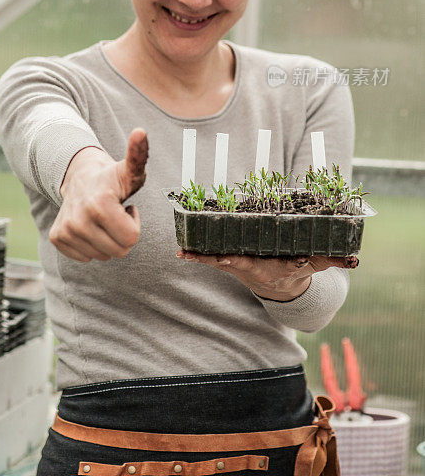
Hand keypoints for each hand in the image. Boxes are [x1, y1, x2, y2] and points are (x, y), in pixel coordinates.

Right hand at [49, 128, 148, 262]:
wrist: (79, 176)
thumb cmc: (111, 178)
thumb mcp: (129, 169)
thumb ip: (138, 154)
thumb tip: (141, 131)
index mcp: (100, 204)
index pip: (131, 239)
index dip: (134, 223)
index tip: (126, 208)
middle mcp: (78, 219)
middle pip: (119, 251)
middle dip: (122, 234)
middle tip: (115, 214)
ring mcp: (65, 230)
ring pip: (102, 257)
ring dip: (107, 240)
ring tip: (102, 218)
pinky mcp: (56, 238)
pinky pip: (85, 258)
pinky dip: (91, 246)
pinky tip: (90, 225)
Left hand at [175, 250, 358, 300]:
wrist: (283, 286)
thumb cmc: (296, 270)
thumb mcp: (313, 265)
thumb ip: (332, 259)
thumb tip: (355, 259)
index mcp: (262, 267)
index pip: (245, 262)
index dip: (233, 259)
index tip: (223, 256)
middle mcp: (245, 266)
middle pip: (223, 260)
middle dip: (208, 257)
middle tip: (189, 253)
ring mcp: (235, 264)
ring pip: (213, 258)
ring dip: (197, 255)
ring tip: (181, 250)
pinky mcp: (229, 260)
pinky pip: (210, 257)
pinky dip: (196, 254)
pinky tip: (181, 250)